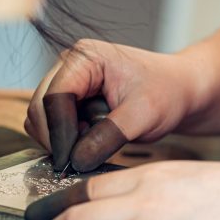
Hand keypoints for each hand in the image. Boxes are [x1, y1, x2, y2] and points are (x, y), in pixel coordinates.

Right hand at [24, 40, 209, 171]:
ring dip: (59, 140)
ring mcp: (67, 83)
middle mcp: (69, 66)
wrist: (179, 91)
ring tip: (91, 146)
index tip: (69, 161)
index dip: (59, 132)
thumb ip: (109, 136)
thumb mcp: (143, 116)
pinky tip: (89, 144)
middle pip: (40, 107)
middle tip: (77, 160)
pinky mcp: (70, 101)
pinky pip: (51, 126)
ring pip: (41, 119)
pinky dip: (64, 141)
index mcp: (85, 58)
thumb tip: (77, 159)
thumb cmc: (167, 92)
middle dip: (55, 138)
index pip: (55, 97)